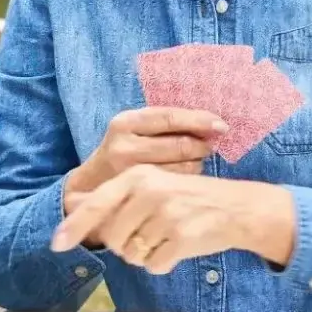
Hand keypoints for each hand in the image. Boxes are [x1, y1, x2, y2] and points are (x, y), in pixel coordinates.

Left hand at [52, 168, 295, 272]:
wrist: (238, 208)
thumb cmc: (190, 200)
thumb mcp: (153, 189)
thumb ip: (118, 203)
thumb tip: (74, 212)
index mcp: (139, 176)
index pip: (97, 205)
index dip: (75, 227)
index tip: (56, 244)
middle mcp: (150, 192)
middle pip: (114, 239)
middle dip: (127, 246)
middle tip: (150, 235)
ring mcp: (166, 214)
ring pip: (133, 255)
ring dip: (146, 255)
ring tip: (167, 238)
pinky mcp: (182, 236)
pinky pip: (155, 265)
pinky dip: (164, 263)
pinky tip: (179, 247)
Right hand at [65, 107, 226, 197]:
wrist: (90, 189)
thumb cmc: (122, 155)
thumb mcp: (135, 132)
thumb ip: (165, 125)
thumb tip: (212, 125)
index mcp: (125, 123)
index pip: (170, 117)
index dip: (199, 120)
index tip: (222, 126)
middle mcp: (124, 146)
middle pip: (180, 144)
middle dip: (202, 145)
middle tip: (209, 148)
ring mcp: (130, 172)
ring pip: (183, 166)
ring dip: (196, 164)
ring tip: (191, 163)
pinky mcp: (138, 193)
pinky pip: (177, 185)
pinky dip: (188, 181)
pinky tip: (184, 180)